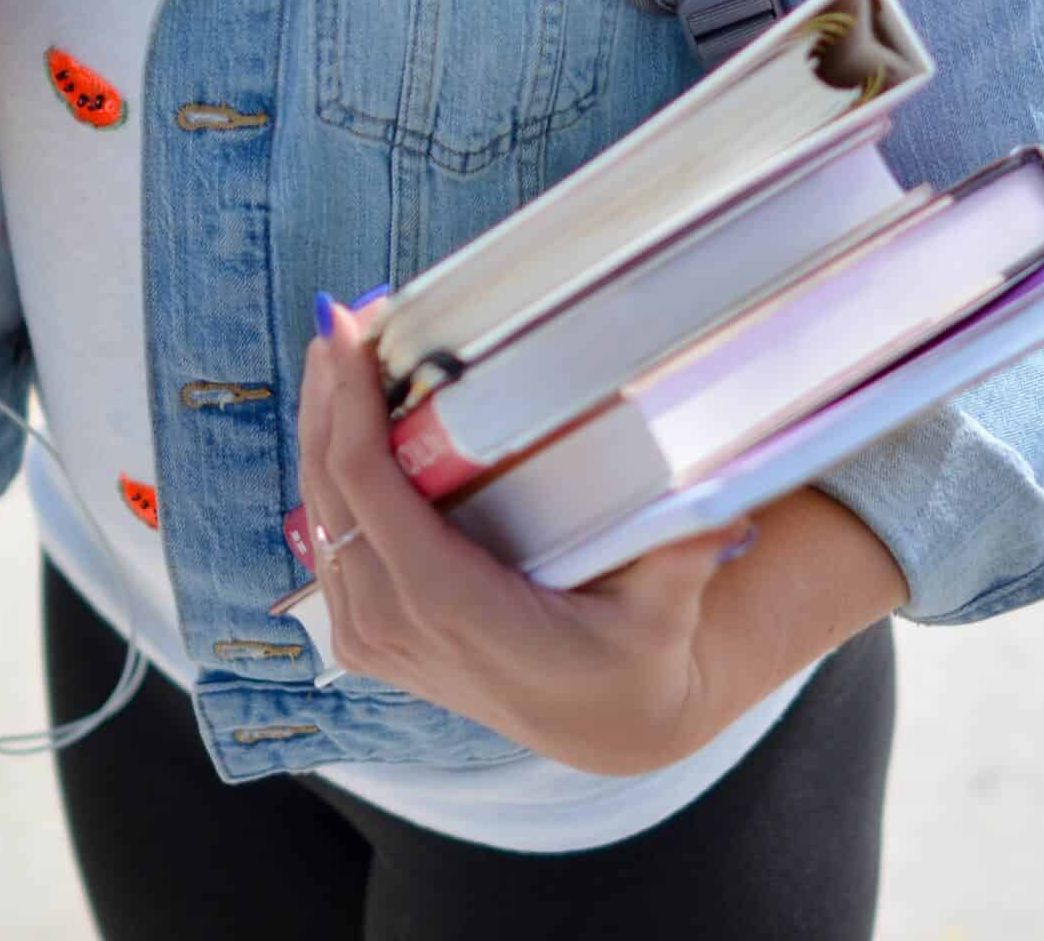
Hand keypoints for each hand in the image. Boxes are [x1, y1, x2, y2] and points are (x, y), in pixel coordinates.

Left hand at [296, 297, 754, 776]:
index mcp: (450, 607)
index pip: (368, 490)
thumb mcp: (664, 611)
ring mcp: (373, 637)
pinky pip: (329, 541)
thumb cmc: (633, 660)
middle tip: (342, 317)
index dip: (348, 405)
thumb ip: (684, 553)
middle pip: (329, 488)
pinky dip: (329, 474)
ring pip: (318, 512)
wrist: (605, 726)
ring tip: (340, 350)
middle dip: (328, 395)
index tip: (349, 331)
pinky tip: (342, 420)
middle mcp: (394, 625)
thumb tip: (725, 500)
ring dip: (321, 428)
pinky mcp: (368, 636)